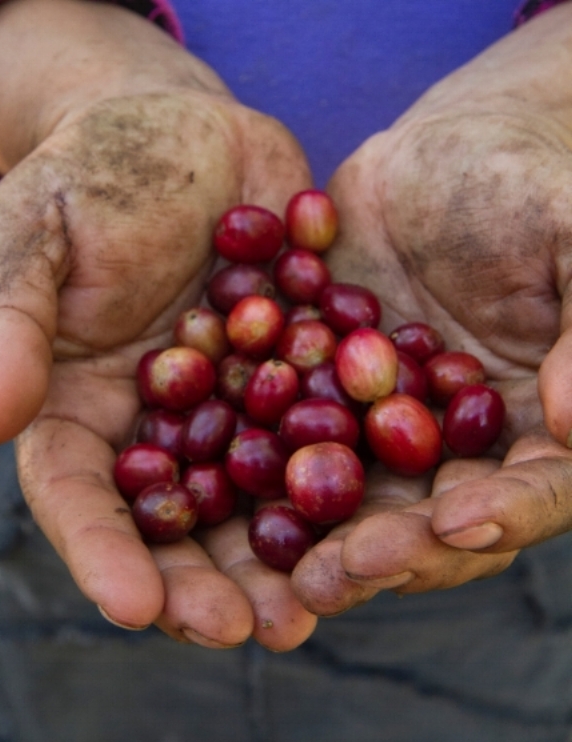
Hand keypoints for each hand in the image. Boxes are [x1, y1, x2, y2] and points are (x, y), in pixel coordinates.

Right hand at [0, 0, 315, 649]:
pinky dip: (350, 468)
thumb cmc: (96, 173)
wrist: (190, 133)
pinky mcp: (302, 373)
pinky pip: (327, 427)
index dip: (104, 551)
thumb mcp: (38, 232)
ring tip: (317, 603)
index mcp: (85, 406)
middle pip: (180, 519)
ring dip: (286, 552)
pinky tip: (380, 508)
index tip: (135, 606)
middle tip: (251, 629)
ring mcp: (238, 405)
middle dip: (208, 580)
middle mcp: (164, 424)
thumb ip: (9, 319)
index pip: (83, 494)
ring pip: (259, 494)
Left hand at [292, 5, 571, 614]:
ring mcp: (385, 421)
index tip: (456, 524)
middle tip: (339, 574)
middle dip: (393, 547)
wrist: (447, 149)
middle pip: (435, 514)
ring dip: (322, 534)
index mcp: (534, 420)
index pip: (533, 488)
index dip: (504, 513)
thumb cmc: (532, 181)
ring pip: (359, 492)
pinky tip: (225, 486)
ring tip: (284, 568)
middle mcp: (457, 440)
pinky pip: (294, 433)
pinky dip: (267, 462)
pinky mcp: (325, 390)